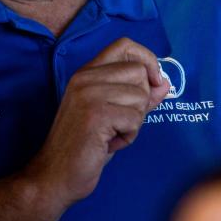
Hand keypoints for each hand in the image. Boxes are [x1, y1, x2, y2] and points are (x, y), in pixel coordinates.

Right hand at [23, 37, 167, 206]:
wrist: (55, 175)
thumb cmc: (85, 146)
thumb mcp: (113, 115)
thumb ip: (138, 97)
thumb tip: (165, 83)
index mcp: (87, 73)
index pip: (124, 45)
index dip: (146, 59)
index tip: (154, 81)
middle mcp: (86, 78)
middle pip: (138, 72)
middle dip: (140, 101)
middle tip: (119, 121)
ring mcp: (89, 94)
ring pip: (140, 96)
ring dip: (134, 122)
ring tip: (111, 134)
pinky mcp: (96, 114)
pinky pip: (135, 119)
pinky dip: (129, 136)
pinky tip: (109, 143)